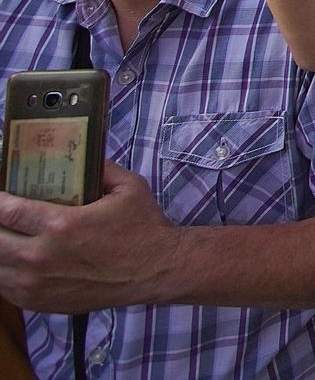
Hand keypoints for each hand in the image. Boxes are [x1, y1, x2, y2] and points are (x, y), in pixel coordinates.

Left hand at [0, 160, 182, 312]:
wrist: (157, 270)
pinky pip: (3, 287)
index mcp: (61, 225)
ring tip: (8, 235)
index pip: (5, 210)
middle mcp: (41, 257)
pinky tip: (14, 258)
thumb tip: (80, 154)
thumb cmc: (144, 227)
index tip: (0, 193)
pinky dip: (4, 270)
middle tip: (4, 213)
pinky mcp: (39, 303)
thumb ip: (100, 168)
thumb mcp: (129, 187)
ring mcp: (36, 284)